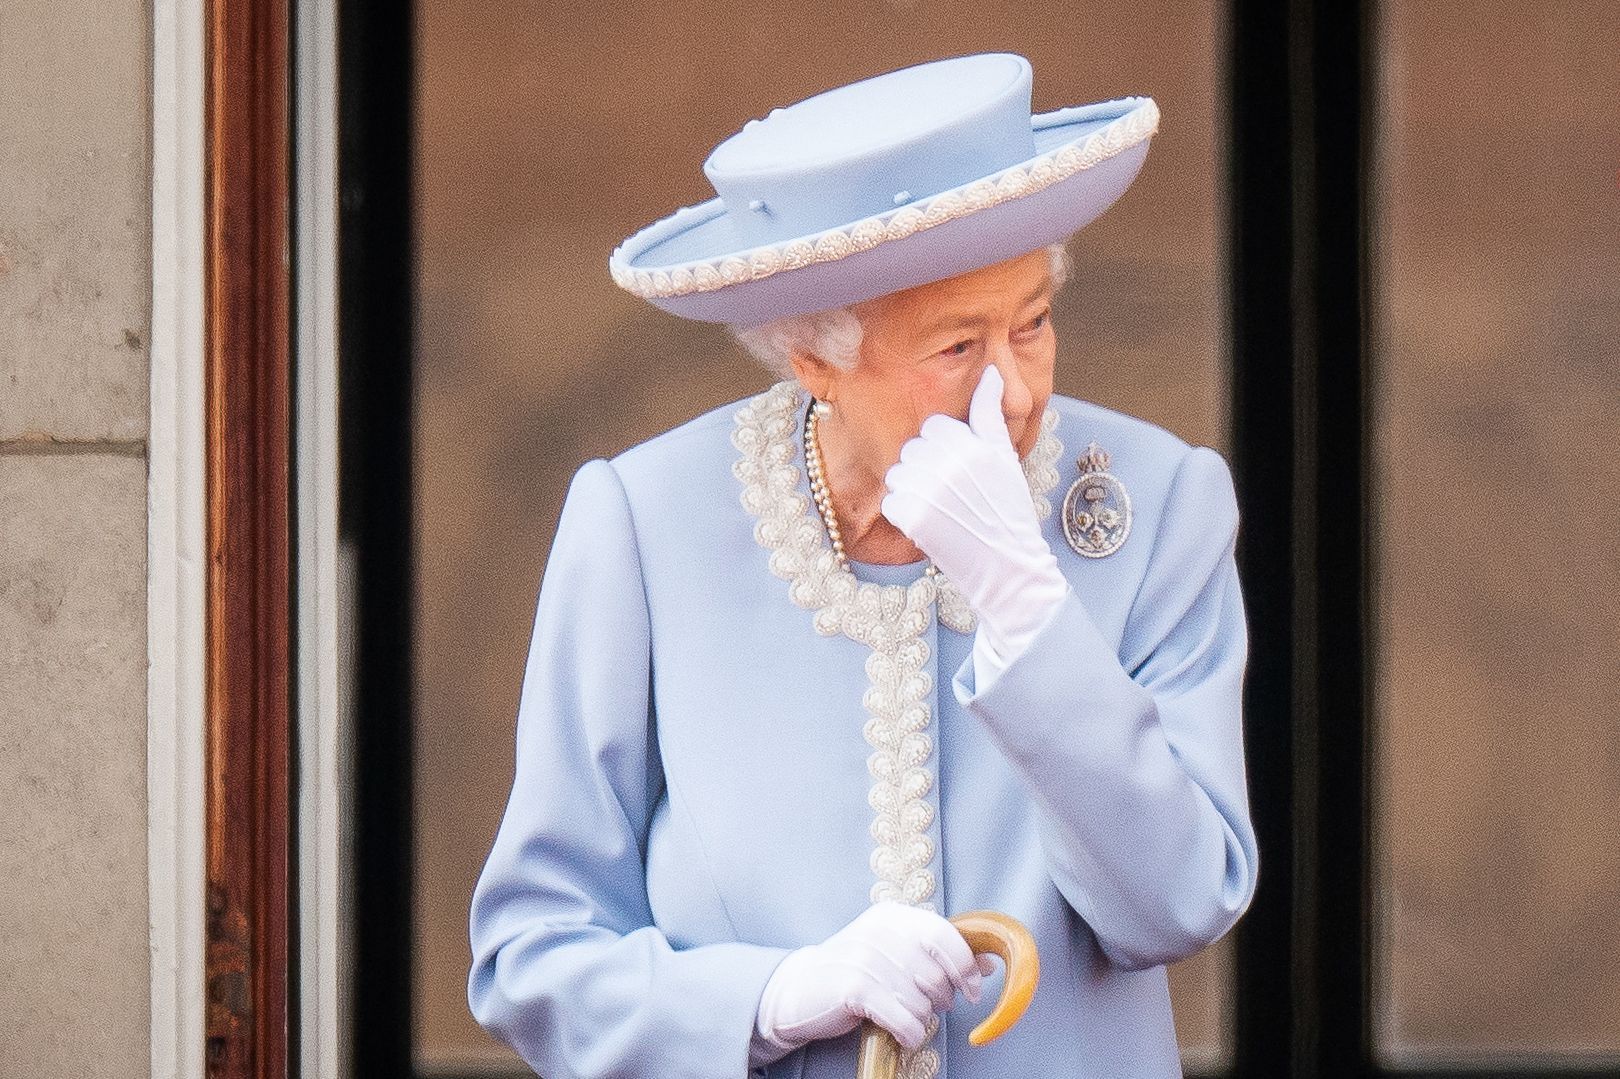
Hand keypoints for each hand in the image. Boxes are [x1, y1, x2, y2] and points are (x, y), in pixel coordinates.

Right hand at [752, 902, 988, 1061]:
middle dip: (941, 999)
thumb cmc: (856, 973)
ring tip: (902, 1016)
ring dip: (920, 1019)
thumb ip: (939, 953)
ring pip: (922, 1002)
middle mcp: (879, 930)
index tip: (973, 989)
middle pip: (936, 974)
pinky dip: (910, 1033)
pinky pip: (904, 1019)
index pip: (944, 935)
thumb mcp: (895, 952)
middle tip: (927, 1006)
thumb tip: (990, 964)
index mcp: (893, 916)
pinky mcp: (854, 987)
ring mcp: (865, 957)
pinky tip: (902, 1033)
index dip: (966, 966)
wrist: (798, 990)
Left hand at [880, 366, 1068, 671]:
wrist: (1007, 568)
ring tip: (943, 510)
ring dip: (914, 490)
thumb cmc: (1007, 511)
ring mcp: (929, 491)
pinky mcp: (912, 518)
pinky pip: (891, 501)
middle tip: (954, 496)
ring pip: (899, 473)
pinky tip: (931, 526)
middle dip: (927, 468)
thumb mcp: (1005, 458)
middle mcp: (951, 463)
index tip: (962, 473)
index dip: (945, 450)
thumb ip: (991, 413)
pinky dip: (905, 514)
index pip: (935, 427)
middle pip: (914, 448)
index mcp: (974, 444)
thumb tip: (993, 371)